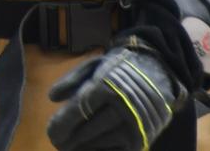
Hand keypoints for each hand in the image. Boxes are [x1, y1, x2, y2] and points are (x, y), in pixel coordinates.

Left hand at [45, 35, 188, 150]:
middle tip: (57, 143)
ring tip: (69, 148)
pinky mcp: (142, 138)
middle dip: (68, 139)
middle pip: (87, 130)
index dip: (62, 125)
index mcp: (107, 87)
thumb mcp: (94, 66)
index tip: (50, 132)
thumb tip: (52, 98)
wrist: (158, 73)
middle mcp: (122, 107)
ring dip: (82, 148)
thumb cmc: (119, 69)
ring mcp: (134, 125)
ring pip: (100, 143)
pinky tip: (88, 150)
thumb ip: (71, 80)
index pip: (78, 111)